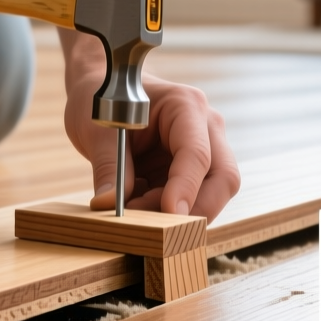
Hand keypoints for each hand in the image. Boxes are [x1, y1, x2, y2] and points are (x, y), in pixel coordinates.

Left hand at [63, 62, 240, 220]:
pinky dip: (166, 212)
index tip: (170, 215)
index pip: (197, 153)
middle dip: (196, 209)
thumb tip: (110, 205)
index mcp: (185, 105)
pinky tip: (137, 205)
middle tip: (157, 229)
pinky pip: (190, 199)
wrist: (103, 91)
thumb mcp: (98, 129)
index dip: (186, 188)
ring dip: (176, 213)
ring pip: (211, 194)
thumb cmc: (103, 98)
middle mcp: (204, 127)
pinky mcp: (191, 170)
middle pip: (223, 178)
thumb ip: (108, 167)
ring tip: (134, 212)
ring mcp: (203, 149)